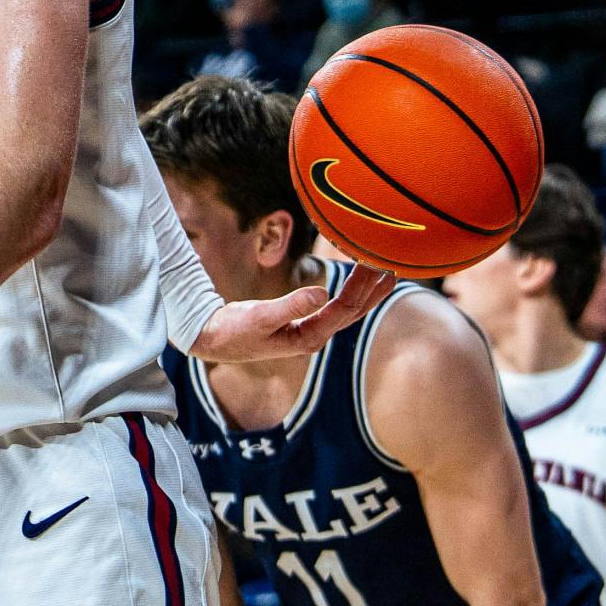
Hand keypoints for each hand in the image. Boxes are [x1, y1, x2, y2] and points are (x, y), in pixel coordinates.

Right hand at [188, 264, 396, 362]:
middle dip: (371, 289)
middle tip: (390, 264)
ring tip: (385, 273)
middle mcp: (314, 337)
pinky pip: (334, 308)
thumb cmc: (234, 330)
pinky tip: (354, 284)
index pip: (343, 310)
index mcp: (307, 337)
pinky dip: (348, 294)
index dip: (360, 288)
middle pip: (352, 311)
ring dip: (365, 292)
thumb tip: (322, 293)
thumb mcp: (259, 317)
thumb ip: (290, 306)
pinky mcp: (302, 324)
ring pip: (346, 311)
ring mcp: (309, 332)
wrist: (214, 340)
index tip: (374, 266)